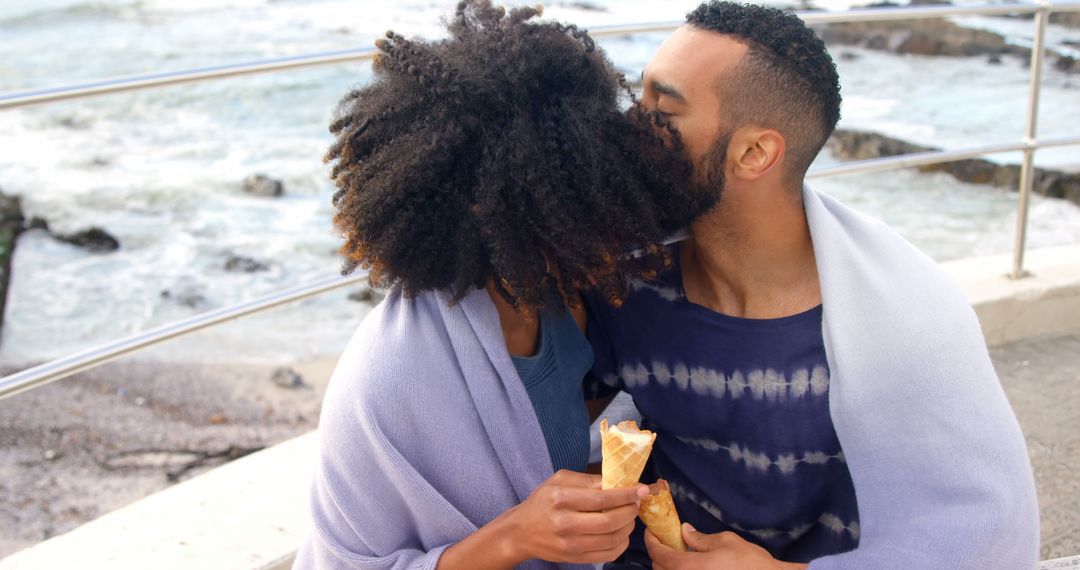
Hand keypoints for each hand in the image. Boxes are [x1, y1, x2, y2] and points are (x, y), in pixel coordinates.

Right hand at [505, 469, 648, 564]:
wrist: (521, 532)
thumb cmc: (542, 502)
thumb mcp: (559, 480)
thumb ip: (588, 480)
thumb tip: (617, 481)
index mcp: (561, 498)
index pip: (602, 498)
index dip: (626, 495)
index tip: (642, 489)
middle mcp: (565, 523)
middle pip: (610, 521)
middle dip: (631, 511)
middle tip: (637, 503)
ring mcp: (571, 544)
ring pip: (612, 539)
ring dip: (628, 527)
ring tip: (629, 516)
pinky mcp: (575, 558)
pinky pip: (608, 554)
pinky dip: (621, 544)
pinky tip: (621, 533)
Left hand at [645, 523, 808, 569]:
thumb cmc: (750, 563)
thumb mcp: (726, 542)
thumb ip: (700, 539)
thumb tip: (684, 532)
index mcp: (689, 568)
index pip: (659, 555)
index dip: (651, 542)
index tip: (651, 533)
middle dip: (658, 555)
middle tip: (664, 542)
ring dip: (668, 567)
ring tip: (677, 555)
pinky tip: (690, 566)